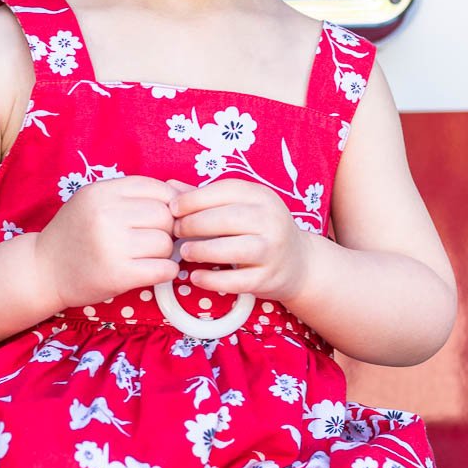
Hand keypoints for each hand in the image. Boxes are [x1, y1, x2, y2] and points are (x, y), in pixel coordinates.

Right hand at [35, 175, 178, 309]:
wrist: (43, 270)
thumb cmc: (75, 235)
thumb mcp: (94, 202)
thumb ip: (132, 195)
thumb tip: (185, 192)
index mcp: (101, 192)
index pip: (157, 189)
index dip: (168, 204)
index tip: (160, 219)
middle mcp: (106, 215)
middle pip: (165, 216)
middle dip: (166, 229)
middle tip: (152, 240)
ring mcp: (112, 246)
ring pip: (166, 243)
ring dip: (164, 252)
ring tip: (146, 256)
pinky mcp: (118, 275)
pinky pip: (163, 269)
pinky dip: (166, 271)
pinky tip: (153, 270)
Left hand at [167, 178, 311, 305]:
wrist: (299, 263)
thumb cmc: (260, 231)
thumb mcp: (239, 207)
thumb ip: (205, 198)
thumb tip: (168, 187)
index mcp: (262, 196)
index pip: (225, 191)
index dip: (194, 199)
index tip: (173, 209)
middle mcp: (271, 220)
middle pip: (227, 219)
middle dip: (194, 224)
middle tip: (175, 231)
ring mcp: (273, 250)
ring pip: (234, 249)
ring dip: (203, 250)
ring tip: (184, 252)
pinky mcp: (268, 277)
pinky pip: (237, 280)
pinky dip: (213, 280)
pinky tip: (195, 277)